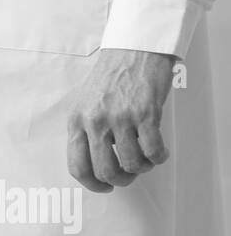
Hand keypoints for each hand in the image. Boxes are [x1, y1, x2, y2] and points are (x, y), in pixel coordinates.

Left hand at [66, 48, 175, 192]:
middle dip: (119, 181)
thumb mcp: (86, 104)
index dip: (91, 184)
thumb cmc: (111, 76)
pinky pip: (152, 149)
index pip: (77, 166)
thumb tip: (96, 162)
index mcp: (77, 122)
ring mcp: (121, 118)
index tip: (103, 187)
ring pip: (131, 163)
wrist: (134, 48)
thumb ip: (86, 131)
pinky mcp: (145, 113)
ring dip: (141, 168)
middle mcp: (96, 122)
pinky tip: (159, 154)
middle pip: (104, 171)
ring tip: (145, 161)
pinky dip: (158, 158)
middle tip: (128, 177)